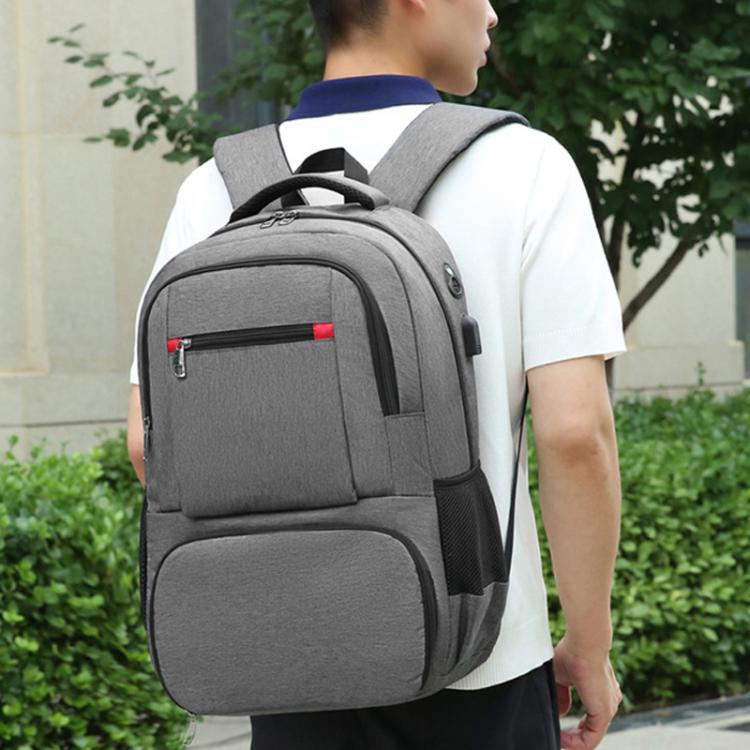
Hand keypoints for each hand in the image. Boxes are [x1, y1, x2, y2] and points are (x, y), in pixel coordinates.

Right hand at [552, 634, 621, 748]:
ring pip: (591, 738)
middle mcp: (608, 703)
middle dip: (573, 739)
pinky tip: (561, 737)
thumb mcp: (562, 677)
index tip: (558, 727)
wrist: (584, 643)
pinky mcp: (604, 714)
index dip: (574, 729)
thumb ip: (561, 696)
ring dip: (572, 742)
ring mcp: (608, 709)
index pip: (591, 719)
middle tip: (557, 738)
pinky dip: (575, 743)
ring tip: (557, 738)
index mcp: (601, 693)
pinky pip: (590, 740)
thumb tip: (560, 713)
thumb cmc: (572, 652)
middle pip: (591, 731)